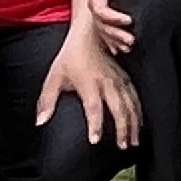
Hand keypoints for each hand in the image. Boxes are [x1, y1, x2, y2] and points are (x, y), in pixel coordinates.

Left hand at [37, 29, 139, 149]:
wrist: (89, 33)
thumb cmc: (70, 56)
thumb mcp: (54, 77)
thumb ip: (47, 101)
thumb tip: (40, 121)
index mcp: (89, 84)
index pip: (94, 108)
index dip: (95, 125)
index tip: (95, 141)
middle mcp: (107, 83)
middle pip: (119, 110)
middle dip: (122, 130)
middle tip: (123, 146)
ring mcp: (118, 80)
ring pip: (131, 105)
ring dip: (134, 124)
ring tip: (134, 141)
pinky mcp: (124, 77)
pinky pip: (135, 97)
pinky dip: (139, 111)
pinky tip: (139, 122)